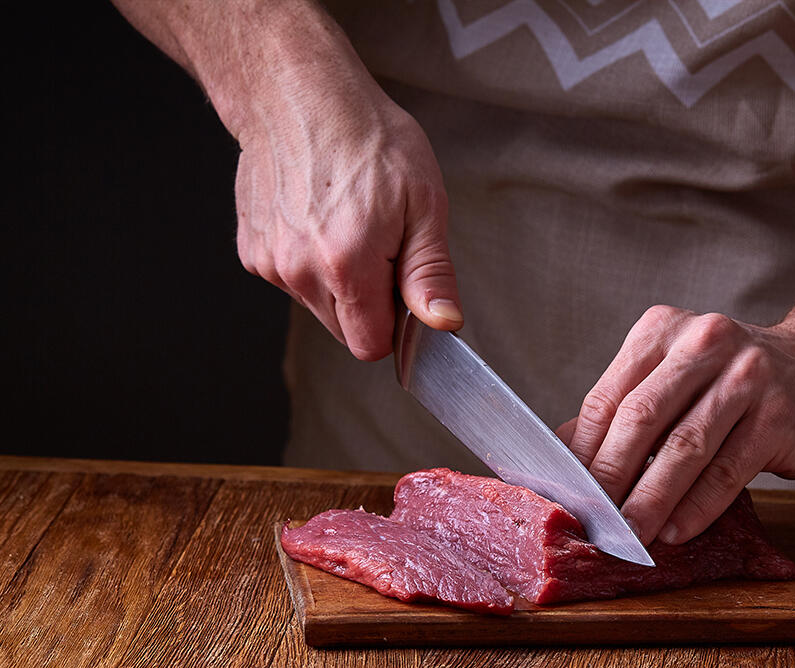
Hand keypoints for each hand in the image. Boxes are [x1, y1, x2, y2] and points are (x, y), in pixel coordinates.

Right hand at [233, 67, 459, 359]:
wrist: (299, 94)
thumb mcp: (424, 202)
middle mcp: (300, 271)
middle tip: (381, 246)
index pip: (371, 346)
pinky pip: (291, 280)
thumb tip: (443, 322)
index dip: (395, 326)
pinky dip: (309, 263)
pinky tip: (320, 220)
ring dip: (338, 284)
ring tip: (349, 225)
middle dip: (369, 304)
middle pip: (344, 330)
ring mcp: (271, 262)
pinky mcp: (252, 251)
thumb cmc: (367, 138)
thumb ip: (430, 272)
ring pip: (317, 306)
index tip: (403, 291)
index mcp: (348, 265)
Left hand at [561, 305, 794, 545]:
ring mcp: (746, 377)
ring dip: (651, 500)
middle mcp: (704, 344)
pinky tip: (676, 530)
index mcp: (663, 331)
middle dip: (610, 478)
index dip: (582, 452)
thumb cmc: (735, 378)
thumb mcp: (675, 374)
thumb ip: (624, 407)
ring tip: (630, 535)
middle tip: (592, 521)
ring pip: (684, 448)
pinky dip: (696, 507)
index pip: (608, 397)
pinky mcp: (778, 416)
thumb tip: (562, 455)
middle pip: (641, 419)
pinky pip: (727, 471)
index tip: (567, 495)